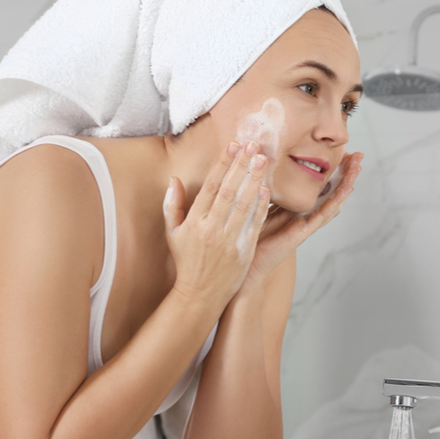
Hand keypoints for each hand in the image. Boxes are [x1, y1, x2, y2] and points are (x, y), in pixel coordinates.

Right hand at [163, 141, 270, 308]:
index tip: (233, 145)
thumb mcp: (173, 233)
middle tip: (254, 145)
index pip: (211, 186)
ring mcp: (229, 240)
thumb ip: (172, 205)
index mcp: (195, 221)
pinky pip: (254, 224)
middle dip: (241, 166)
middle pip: (229, 191)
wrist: (200, 294)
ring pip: (244, 204)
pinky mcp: (244, 250)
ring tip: (263, 160)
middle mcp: (212, 228)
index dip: (223, 164)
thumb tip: (174, 180)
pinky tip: (267, 189)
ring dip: (254, 180)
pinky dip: (261, 206)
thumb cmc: (187, 261)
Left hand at [244, 151, 363, 285]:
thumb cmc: (245, 236)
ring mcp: (304, 225)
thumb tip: (260, 163)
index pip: (317, 186)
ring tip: (357, 168)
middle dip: (344, 174)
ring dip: (346, 185)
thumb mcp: (255, 204)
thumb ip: (263, 190)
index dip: (330, 170)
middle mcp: (302, 216)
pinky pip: (322, 216)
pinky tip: (345, 190)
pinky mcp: (302, 233)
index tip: (342, 152)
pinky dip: (335, 202)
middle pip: (329, 192)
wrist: (242, 263)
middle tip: (358, 156)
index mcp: (292, 208)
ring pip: (331, 202)